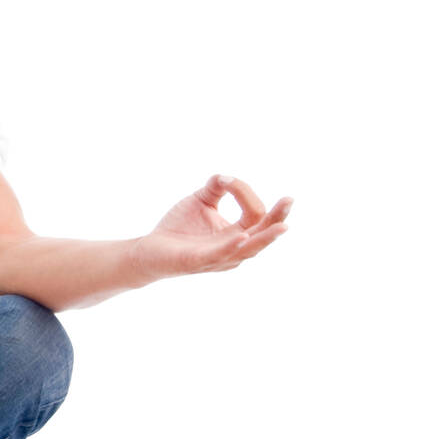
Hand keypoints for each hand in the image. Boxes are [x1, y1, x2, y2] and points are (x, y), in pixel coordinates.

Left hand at [128, 174, 291, 281]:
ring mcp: (219, 258)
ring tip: (282, 226)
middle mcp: (234, 249)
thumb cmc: (178, 227)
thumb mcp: (201, 201)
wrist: (148, 248)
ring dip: (266, 237)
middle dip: (277, 217)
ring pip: (250, 249)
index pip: (255, 214)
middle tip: (289, 199)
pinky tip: (242, 236)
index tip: (227, 180)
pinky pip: (220, 255)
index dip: (246, 194)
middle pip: (263, 233)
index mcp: (237, 234)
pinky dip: (232, 246)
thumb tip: (227, 177)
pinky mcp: (199, 262)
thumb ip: (216, 187)